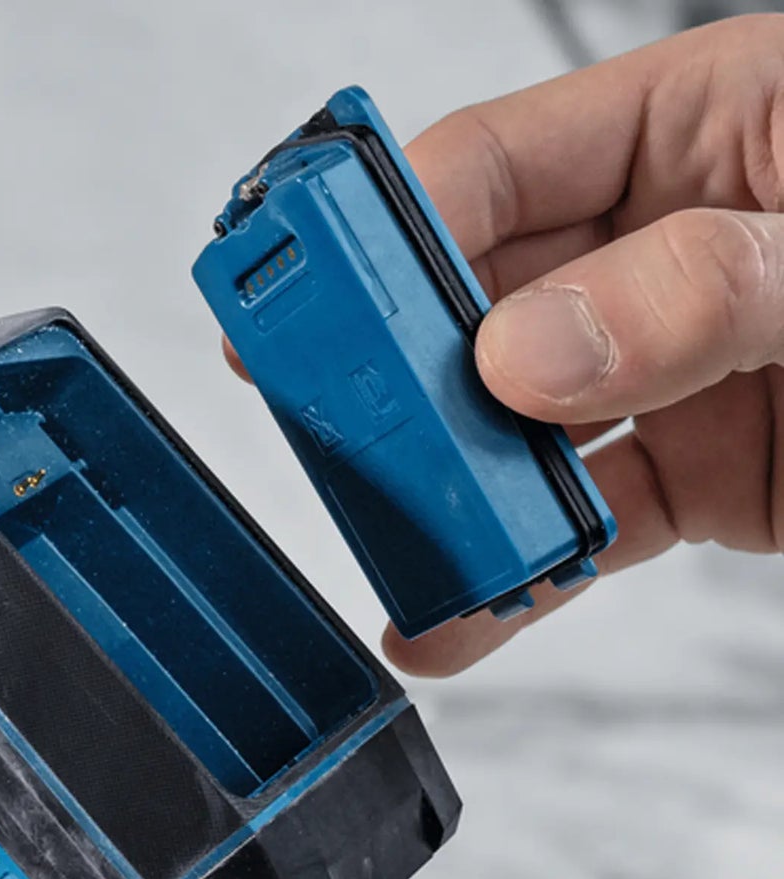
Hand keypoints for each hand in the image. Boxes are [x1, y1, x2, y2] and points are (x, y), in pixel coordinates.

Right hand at [239, 17, 783, 674]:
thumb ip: (708, 283)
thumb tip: (532, 349)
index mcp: (720, 120)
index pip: (503, 161)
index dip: (386, 224)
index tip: (302, 294)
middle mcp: (678, 243)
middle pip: (484, 305)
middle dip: (400, 378)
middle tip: (331, 432)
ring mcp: (685, 367)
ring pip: (519, 431)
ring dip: (450, 495)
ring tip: (399, 544)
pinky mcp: (709, 476)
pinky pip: (586, 523)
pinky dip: (520, 578)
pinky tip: (456, 614)